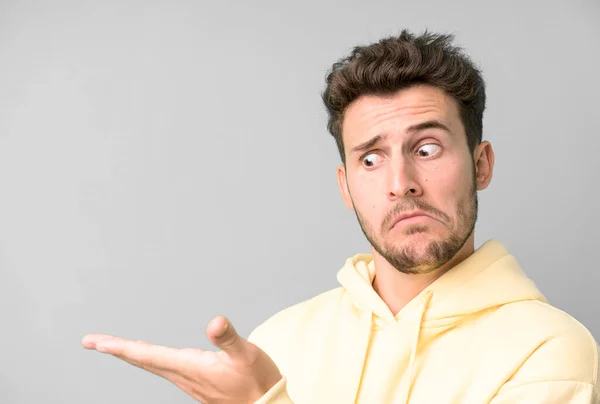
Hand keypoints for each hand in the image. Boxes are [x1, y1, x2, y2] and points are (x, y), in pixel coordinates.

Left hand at [81, 316, 281, 403]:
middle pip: (142, 361)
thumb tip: (215, 321)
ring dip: (130, 353)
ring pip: (151, 365)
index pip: (147, 356)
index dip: (121, 347)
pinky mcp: (196, 382)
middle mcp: (184, 375)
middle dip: (116, 349)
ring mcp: (188, 381)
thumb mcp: (247, 355)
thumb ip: (229, 339)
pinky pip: (163, 368)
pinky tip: (148, 354)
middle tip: (91, 341)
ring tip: (113, 345)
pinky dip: (148, 358)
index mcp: (191, 367)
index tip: (97, 342)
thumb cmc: (257, 382)